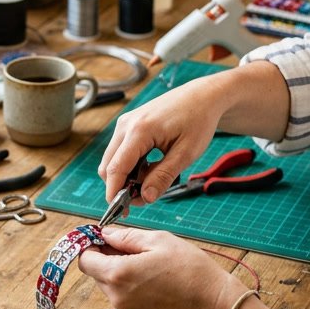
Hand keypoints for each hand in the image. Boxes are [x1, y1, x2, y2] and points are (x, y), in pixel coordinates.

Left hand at [79, 226, 240, 308]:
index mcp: (118, 274)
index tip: (104, 239)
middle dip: (107, 259)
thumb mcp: (158, 240)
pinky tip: (154, 282)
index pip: (85, 260)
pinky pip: (125, 300)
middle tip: (133, 249)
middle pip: (97, 274)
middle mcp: (117, 297)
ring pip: (111, 288)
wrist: (214, 302)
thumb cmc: (189, 267)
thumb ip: (125, 237)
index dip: (91, 247)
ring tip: (148, 265)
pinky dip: (132, 289)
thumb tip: (104, 234)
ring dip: (120, 274)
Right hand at [99, 77, 226, 203]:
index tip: (121, 211)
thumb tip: (144, 198)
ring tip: (154, 179)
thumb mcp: (186, 153)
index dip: (114, 193)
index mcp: (139, 130)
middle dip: (121, 187)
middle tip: (145, 198)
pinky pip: (120, 152)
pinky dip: (131, 166)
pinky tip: (151, 168)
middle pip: (108, 166)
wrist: (202, 97)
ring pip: (113, 160)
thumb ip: (163, 176)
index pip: (116, 168)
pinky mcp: (128, 125)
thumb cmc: (198, 121)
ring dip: (127, 176)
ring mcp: (125, 124)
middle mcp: (126, 125)